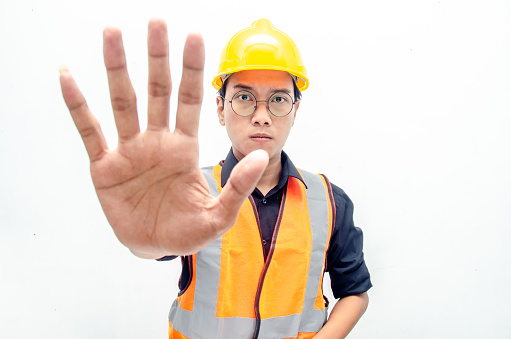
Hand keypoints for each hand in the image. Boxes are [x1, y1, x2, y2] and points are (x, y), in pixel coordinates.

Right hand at [60, 19, 267, 256]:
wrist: (154, 248)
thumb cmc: (187, 231)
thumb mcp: (218, 216)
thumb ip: (238, 187)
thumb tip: (262, 156)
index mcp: (184, 148)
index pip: (190, 100)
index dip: (191, 70)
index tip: (194, 35)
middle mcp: (157, 141)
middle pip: (158, 91)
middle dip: (158, 57)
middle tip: (157, 21)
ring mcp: (130, 150)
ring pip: (123, 101)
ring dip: (117, 68)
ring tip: (112, 32)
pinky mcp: (105, 166)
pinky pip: (89, 129)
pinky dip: (78, 104)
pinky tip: (68, 75)